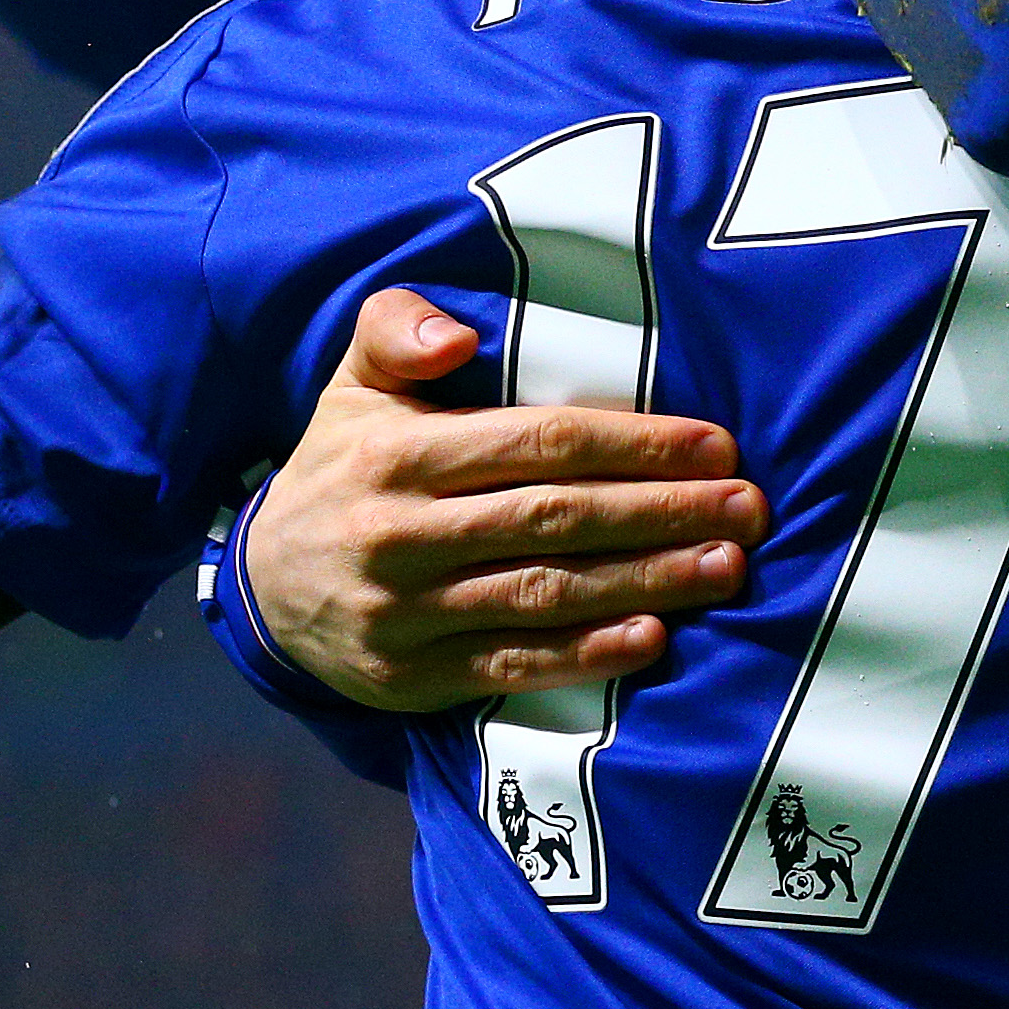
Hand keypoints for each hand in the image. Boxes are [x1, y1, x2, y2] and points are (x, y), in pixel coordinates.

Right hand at [247, 288, 767, 709]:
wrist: (260, 590)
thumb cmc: (341, 468)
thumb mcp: (352, 386)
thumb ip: (394, 328)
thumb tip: (455, 336)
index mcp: (396, 456)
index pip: (537, 444)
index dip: (633, 444)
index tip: (714, 445)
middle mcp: (400, 535)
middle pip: (556, 519)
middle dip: (663, 512)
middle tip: (748, 507)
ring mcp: (406, 615)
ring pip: (546, 594)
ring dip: (647, 582)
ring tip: (727, 567)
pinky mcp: (412, 679)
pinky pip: (513, 665)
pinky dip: (588, 655)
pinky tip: (655, 638)